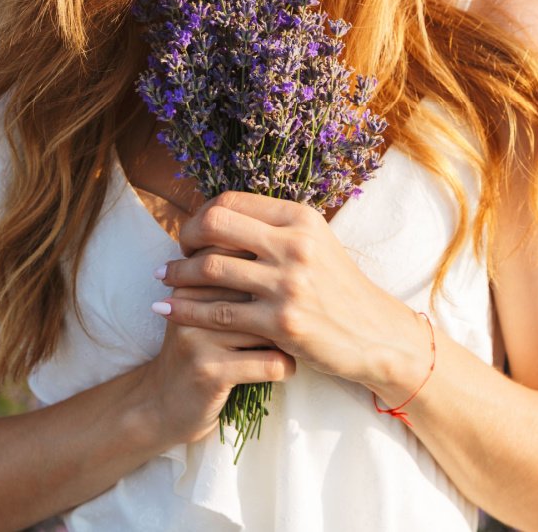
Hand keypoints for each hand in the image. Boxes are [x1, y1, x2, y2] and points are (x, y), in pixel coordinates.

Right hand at [137, 264, 297, 446]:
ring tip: (295, 344)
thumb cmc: (197, 352)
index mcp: (190, 283)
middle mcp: (190, 304)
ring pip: (269, 326)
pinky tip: (284, 369)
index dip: (271, 273)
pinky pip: (270, 362)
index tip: (287, 294)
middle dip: (286, 306)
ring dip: (291, 339)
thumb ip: (229, 282)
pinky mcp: (210, 372)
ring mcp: (199, 338)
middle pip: (258, 290)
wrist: (161, 406)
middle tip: (301, 318)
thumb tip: (281, 250)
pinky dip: (287, 367)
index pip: (239, 259)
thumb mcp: (202, 312)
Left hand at [154, 190, 418, 388]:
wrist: (375, 336)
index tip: (192, 232)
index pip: (232, 201)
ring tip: (162, 280)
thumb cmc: (339, 289)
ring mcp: (289, 284)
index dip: (202, 214)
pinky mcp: (281, 323)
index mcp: (301, 218)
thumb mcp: (315, 244)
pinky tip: (168, 310)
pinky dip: (186, 310)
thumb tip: (221, 214)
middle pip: (215, 224)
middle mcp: (295, 245)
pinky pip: (218, 312)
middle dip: (185, 237)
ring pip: (211, 268)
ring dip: (178, 274)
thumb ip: (274, 228)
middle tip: (174, 253)